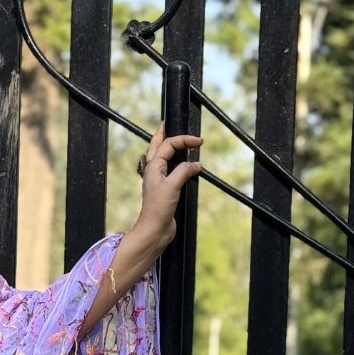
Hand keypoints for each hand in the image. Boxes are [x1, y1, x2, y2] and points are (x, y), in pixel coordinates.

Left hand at [132, 120, 203, 255]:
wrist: (154, 230)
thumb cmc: (159, 208)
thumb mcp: (173, 185)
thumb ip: (184, 170)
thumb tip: (196, 165)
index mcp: (153, 166)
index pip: (168, 144)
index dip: (184, 139)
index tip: (199, 141)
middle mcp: (153, 171)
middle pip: (156, 147)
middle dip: (162, 135)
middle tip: (165, 125)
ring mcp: (158, 180)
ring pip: (160, 158)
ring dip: (165, 148)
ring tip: (169, 140)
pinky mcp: (164, 190)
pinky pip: (168, 170)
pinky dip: (173, 163)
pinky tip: (178, 166)